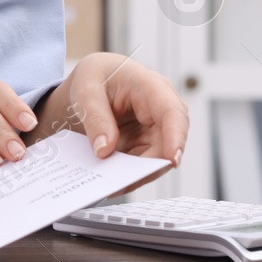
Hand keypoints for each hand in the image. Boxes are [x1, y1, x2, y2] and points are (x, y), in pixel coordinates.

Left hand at [33, 52, 187, 193]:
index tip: (172, 159)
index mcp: (150, 86)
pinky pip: (142, 164)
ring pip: (155, 159)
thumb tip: (104, 150)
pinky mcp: (147, 144)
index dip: (176, 136)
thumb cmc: (95, 77)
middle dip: (147, 166)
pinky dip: (127, 174)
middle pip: (167, 143)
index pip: (172, 112)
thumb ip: (95, 118)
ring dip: (135, 174)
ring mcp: (156, 128)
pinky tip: (109, 179)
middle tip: (120, 183)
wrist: (94, 82)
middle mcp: (160, 109)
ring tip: (109, 184)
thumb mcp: (85, 91)